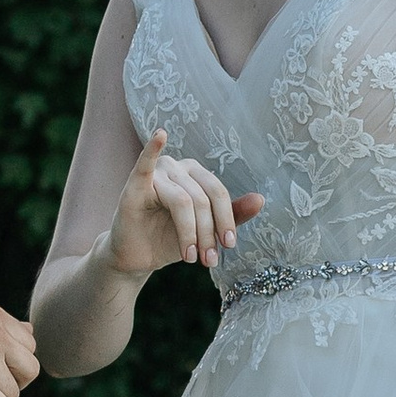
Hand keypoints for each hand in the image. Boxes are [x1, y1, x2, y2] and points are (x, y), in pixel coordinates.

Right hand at [105, 131, 265, 279]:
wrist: (139, 257)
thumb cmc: (170, 239)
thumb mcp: (205, 230)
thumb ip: (231, 215)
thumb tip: (260, 200)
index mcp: (196, 174)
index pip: (219, 193)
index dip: (226, 220)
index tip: (228, 246)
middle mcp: (178, 167)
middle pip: (202, 199)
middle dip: (207, 233)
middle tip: (208, 261)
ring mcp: (156, 173)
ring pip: (183, 202)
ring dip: (190, 233)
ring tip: (190, 257)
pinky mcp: (134, 185)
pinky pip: (144, 165)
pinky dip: (152, 148)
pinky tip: (161, 135)